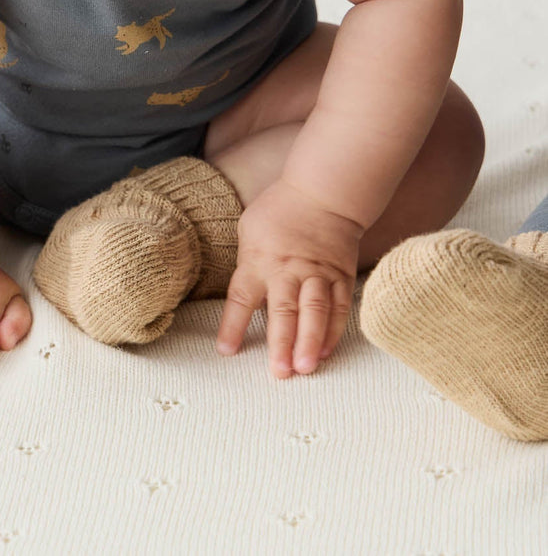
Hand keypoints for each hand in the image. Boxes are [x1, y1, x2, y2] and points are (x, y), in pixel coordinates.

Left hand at [215, 178, 361, 376]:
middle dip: (281, 343)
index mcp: (258, 260)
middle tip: (280, 372)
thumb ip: (247, 265)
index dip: (233, 325)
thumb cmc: (279, 211)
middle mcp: (288, 270)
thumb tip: (246, 299)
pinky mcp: (340, 276)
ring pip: (314, 312)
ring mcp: (317, 274)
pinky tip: (326, 352)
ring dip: (310, 342)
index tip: (226, 350)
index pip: (242, 297)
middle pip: (283, 310)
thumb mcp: (249, 230)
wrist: (322, 192)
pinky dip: (333, 331)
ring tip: (306, 368)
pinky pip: (338, 308)